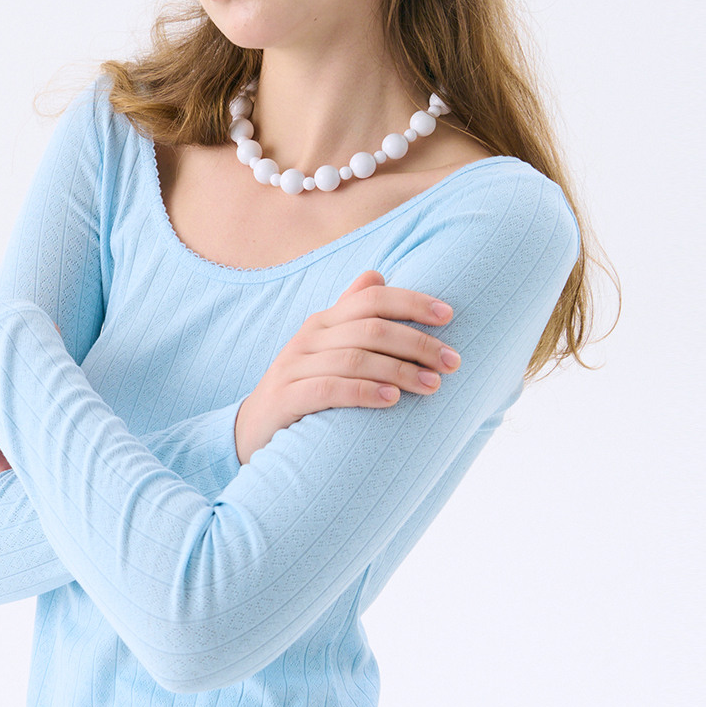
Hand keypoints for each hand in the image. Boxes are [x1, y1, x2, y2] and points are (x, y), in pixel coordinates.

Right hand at [232, 271, 460, 465]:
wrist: (252, 431)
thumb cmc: (304, 387)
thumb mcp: (327, 348)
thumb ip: (351, 314)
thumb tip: (377, 275)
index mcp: (324, 321)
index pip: (372, 299)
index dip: (412, 302)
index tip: (449, 316)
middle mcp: (309, 338)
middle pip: (370, 329)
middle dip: (417, 343)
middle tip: (452, 362)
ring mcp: (294, 367)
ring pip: (354, 359)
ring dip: (400, 370)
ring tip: (433, 385)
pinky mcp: (286, 398)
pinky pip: (329, 389)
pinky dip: (364, 392)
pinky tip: (392, 400)